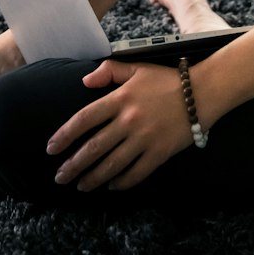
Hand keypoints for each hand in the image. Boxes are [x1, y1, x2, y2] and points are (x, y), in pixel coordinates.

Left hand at [47, 59, 192, 191]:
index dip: (64, 136)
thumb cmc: (168, 79)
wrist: (203, 92)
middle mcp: (128, 121)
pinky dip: (121, 183)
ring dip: (92, 178)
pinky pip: (135, 173)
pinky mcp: (159, 153)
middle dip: (72, 165)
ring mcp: (144, 139)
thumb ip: (109, 71)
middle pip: (93, 148)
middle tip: (59, 177)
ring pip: (111, 165)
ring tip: (80, 186)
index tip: (51, 149)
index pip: (84, 120)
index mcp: (120, 98)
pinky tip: (111, 187)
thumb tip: (84, 81)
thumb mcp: (137, 67)